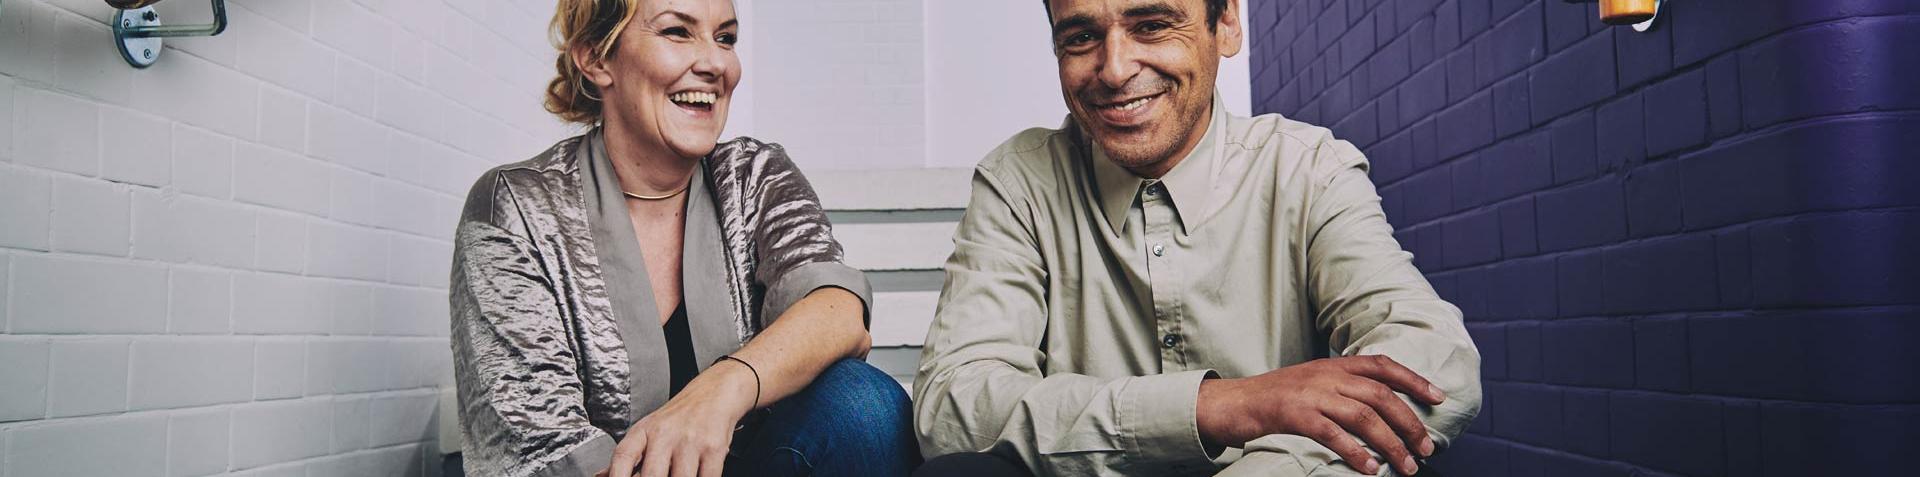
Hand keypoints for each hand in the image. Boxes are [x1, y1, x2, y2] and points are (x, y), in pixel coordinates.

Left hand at [601, 361, 756, 476]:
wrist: (715, 392)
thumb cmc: (680, 415)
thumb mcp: (649, 429)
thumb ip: (627, 457)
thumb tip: (601, 476)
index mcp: (644, 432)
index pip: (623, 457)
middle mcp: (664, 434)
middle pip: (652, 476)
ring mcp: (690, 441)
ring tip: (679, 476)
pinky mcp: (714, 448)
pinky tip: (698, 475)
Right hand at [1196, 355, 1446, 474]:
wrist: (1230, 402)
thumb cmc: (1273, 399)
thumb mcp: (1311, 384)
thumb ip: (1342, 389)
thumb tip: (1379, 409)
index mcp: (1333, 365)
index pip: (1382, 365)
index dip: (1414, 379)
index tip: (1438, 398)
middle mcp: (1325, 375)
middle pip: (1381, 394)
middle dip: (1409, 422)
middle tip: (1426, 447)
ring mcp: (1310, 393)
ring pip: (1363, 415)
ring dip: (1390, 443)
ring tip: (1405, 465)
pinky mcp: (1293, 414)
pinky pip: (1333, 433)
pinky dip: (1356, 452)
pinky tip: (1369, 468)